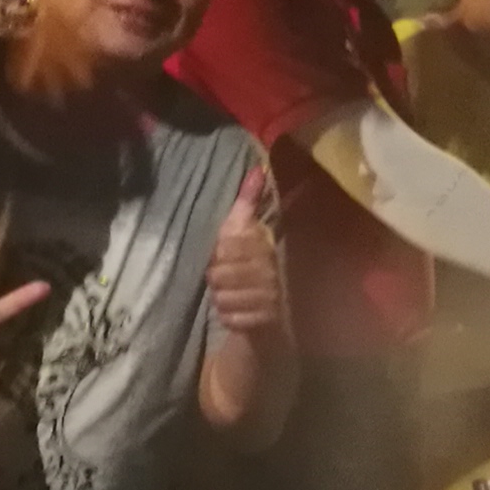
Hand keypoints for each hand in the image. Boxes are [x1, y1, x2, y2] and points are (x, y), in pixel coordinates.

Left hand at [205, 165, 286, 338]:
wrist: (273, 316)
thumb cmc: (251, 267)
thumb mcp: (246, 233)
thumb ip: (248, 202)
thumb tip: (258, 168)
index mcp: (266, 246)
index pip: (228, 243)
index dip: (218, 252)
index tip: (221, 256)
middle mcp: (271, 271)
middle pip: (220, 272)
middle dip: (216, 278)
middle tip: (224, 279)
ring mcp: (270, 298)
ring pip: (222, 296)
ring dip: (221, 299)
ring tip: (231, 296)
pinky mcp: (265, 322)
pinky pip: (229, 317)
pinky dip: (228, 317)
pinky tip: (236, 312)